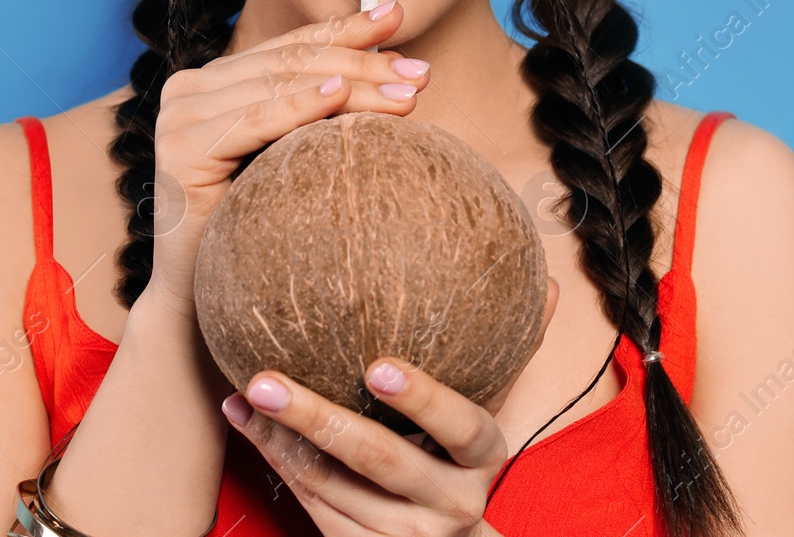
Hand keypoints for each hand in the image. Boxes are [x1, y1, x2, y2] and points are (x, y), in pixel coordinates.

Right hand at [144, 1, 429, 311]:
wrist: (208, 299)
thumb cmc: (260, 229)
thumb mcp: (297, 154)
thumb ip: (326, 109)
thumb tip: (403, 69)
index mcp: (217, 81)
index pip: (293, 48)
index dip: (348, 31)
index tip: (399, 18)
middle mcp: (191, 89)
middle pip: (291, 64)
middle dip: (362, 63)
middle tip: (421, 71)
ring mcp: (178, 116)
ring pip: (280, 87)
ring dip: (350, 85)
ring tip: (405, 94)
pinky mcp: (178, 151)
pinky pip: (252, 122)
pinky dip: (297, 107)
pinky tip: (337, 97)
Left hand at [221, 277, 558, 535]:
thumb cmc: (460, 462)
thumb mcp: (486, 417)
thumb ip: (512, 353)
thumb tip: (549, 283)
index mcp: (483, 458)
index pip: (461, 426)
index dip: (423, 398)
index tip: (377, 365)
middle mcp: (450, 503)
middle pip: (378, 460)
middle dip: (316, 417)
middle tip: (266, 379)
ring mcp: (407, 536)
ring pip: (332, 486)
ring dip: (279, 439)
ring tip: (244, 392)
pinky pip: (313, 506)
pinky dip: (276, 462)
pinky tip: (246, 421)